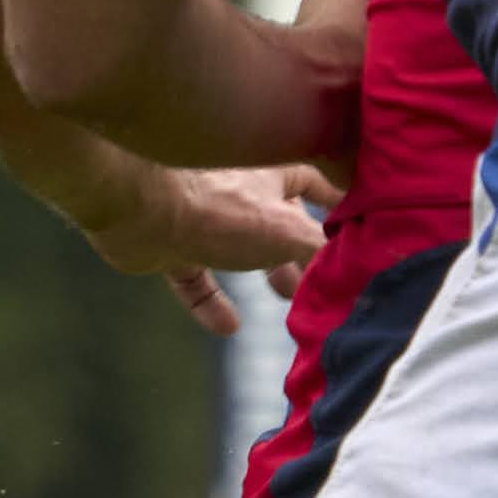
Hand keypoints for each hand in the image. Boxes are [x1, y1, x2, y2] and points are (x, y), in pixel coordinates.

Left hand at [79, 158, 335, 337]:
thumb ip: (322, 248)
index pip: (320, 182)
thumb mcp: (288, 232)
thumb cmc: (217, 210)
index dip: (342, 203)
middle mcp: (239, 188)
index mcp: (273, 171)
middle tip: (321, 277)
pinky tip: (227, 327)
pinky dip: (210, 300)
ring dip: (264, 270)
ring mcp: (200, 215)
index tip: (363, 227)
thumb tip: (359, 261)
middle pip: (281, 217)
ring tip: (286, 298)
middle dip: (303, 248)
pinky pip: (194, 276)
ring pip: (240, 246)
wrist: (135, 208)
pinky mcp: (168, 244)